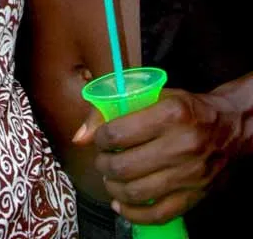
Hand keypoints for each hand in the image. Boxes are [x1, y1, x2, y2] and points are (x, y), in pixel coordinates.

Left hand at [74, 88, 245, 223]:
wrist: (230, 128)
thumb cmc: (187, 109)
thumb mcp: (154, 96)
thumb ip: (113, 110)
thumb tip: (80, 137)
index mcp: (170, 114)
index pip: (119, 133)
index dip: (101, 139)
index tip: (101, 139)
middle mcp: (181, 145)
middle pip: (125, 166)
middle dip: (104, 165)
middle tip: (103, 161)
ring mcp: (189, 174)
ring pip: (137, 192)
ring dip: (114, 188)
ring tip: (111, 179)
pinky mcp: (195, 196)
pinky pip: (158, 214)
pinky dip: (133, 213)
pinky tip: (122, 204)